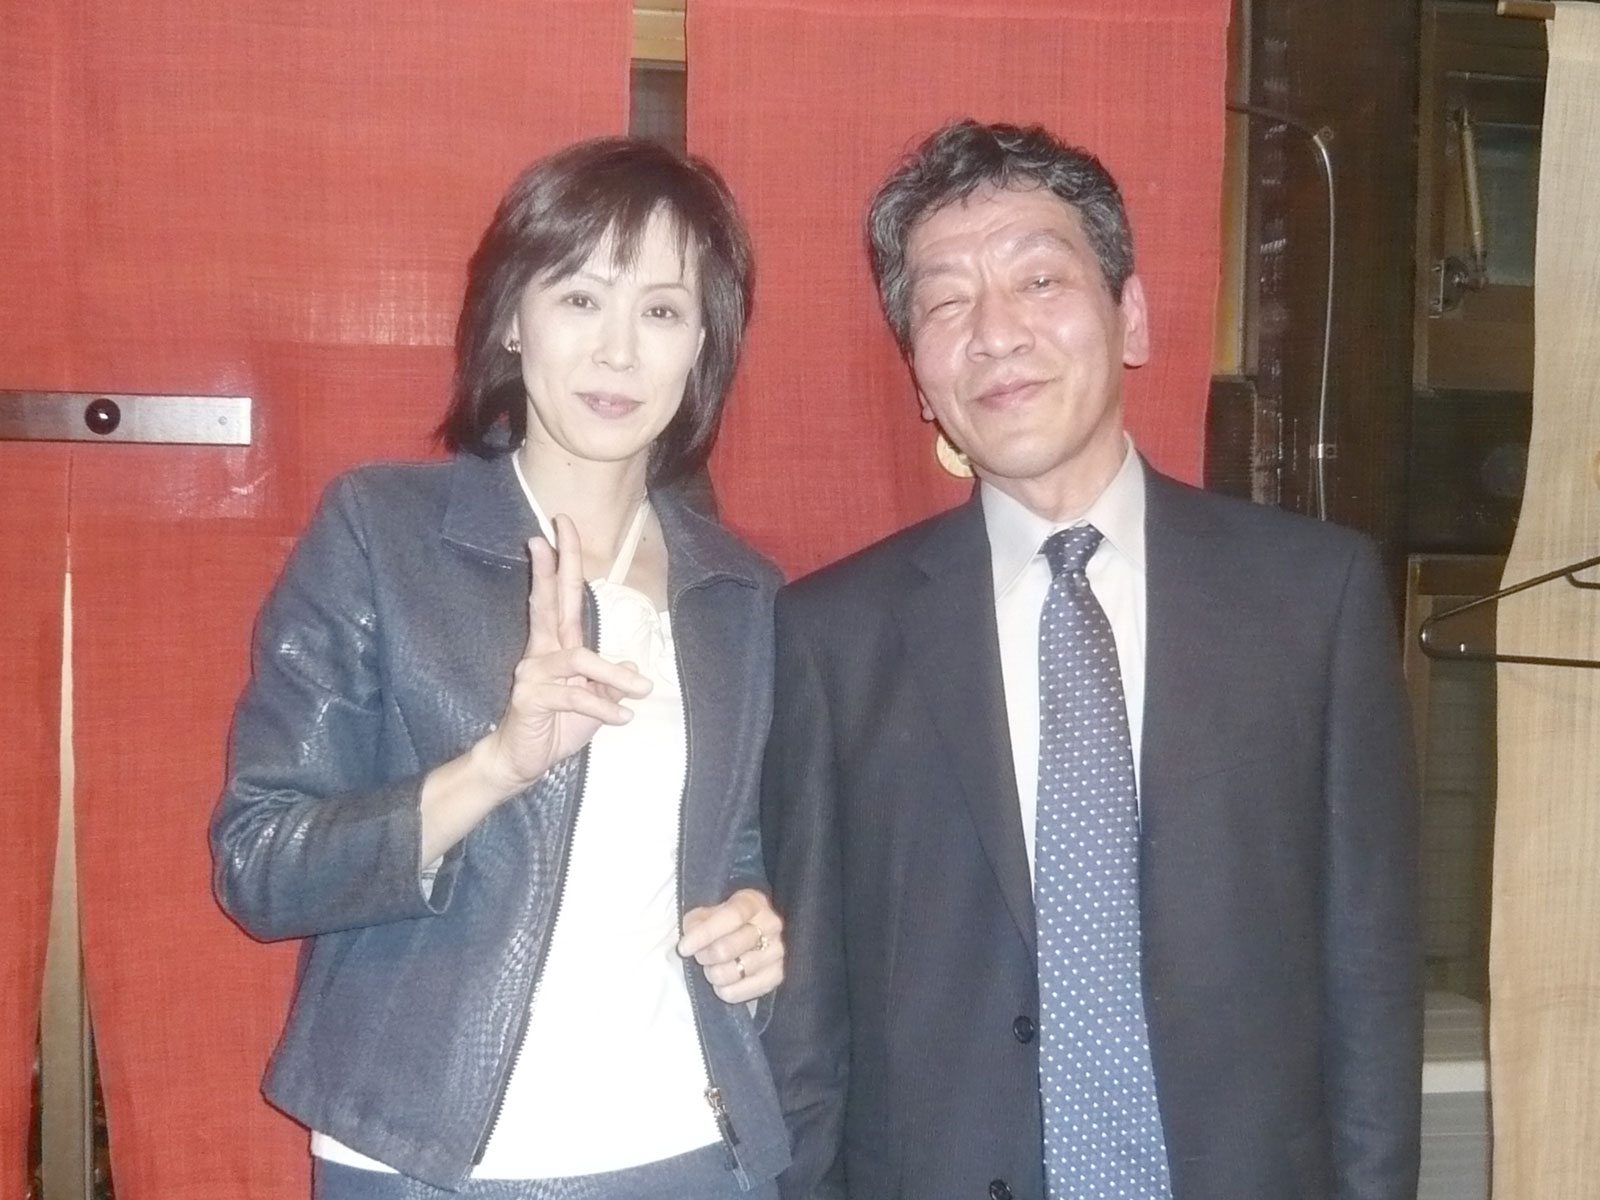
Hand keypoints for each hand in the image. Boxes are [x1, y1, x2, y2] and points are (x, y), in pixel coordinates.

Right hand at [477, 515, 651, 792]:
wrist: (522, 762)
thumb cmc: (556, 728)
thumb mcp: (594, 704)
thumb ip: (608, 683)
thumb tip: (631, 665)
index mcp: (555, 647)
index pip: (557, 597)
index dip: (560, 563)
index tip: (559, 527)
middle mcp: (540, 652)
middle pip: (549, 599)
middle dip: (557, 563)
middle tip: (559, 526)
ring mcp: (532, 673)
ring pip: (579, 658)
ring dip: (614, 675)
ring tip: (641, 691)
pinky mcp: (531, 698)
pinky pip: (575, 696)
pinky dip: (604, 707)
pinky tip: (623, 717)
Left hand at [678, 887, 784, 1004]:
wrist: (754, 932)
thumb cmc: (726, 921)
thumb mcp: (710, 911)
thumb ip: (697, 920)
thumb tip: (690, 938)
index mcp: (753, 902)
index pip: (731, 917)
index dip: (704, 934)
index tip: (683, 947)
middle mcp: (771, 925)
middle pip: (726, 949)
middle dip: (704, 956)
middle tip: (699, 956)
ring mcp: (777, 951)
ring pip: (730, 973)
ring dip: (712, 973)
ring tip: (712, 967)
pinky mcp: (777, 976)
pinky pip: (738, 992)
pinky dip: (723, 990)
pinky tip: (723, 981)